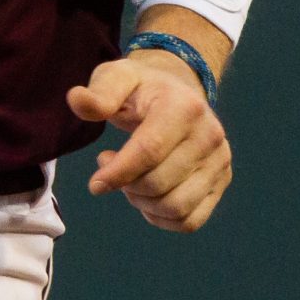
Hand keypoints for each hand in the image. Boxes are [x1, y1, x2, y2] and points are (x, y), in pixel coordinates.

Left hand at [65, 50, 231, 231]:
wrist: (178, 93)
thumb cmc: (141, 89)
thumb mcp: (118, 79)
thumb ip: (99, 92)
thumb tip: (77, 100)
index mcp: (184, 106)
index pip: (149, 151)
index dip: (117, 173)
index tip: (95, 183)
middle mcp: (210, 134)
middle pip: (159, 183)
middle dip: (126, 186)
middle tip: (111, 169)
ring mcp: (220, 160)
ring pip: (176, 207)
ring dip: (142, 204)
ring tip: (129, 182)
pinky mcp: (222, 181)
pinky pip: (190, 220)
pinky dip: (162, 218)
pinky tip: (147, 198)